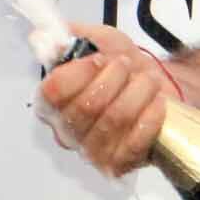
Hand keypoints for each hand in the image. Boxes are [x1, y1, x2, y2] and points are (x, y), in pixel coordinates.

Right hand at [35, 21, 172, 178]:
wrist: (156, 90)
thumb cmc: (123, 69)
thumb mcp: (99, 41)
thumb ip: (71, 36)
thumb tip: (43, 36)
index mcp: (52, 102)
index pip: (52, 93)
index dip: (78, 72)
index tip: (99, 58)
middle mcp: (66, 130)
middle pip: (85, 107)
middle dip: (113, 78)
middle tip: (127, 65)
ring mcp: (91, 151)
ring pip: (114, 119)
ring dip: (137, 92)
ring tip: (148, 80)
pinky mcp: (118, 163)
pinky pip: (135, 140)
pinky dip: (150, 116)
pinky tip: (156, 103)